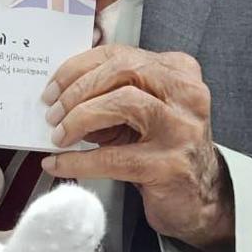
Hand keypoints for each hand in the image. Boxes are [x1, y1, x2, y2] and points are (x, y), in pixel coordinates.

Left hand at [41, 45, 233, 251]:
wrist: (199, 197)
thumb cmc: (162, 149)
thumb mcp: (140, 113)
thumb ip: (110, 95)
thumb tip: (59, 96)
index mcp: (178, 71)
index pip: (120, 54)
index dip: (78, 68)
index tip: (52, 87)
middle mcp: (186, 94)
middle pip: (122, 71)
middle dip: (77, 90)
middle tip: (52, 113)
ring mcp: (181, 128)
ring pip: (123, 103)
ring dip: (80, 118)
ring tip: (59, 135)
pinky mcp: (170, 165)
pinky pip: (114, 157)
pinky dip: (79, 160)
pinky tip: (59, 163)